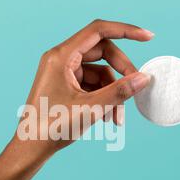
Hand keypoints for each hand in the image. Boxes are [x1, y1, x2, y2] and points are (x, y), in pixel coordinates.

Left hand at [16, 19, 153, 154]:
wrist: (31, 148)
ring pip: (99, 73)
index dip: (126, 31)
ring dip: (112, 92)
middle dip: (121, 72)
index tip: (148, 37)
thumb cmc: (52, 128)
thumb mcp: (91, 109)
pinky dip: (102, 98)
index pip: (98, 31)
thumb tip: (143, 78)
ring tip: (116, 118)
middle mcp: (60, 60)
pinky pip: (91, 85)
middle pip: (102, 52)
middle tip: (135, 88)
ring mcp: (62, 73)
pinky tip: (107, 118)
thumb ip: (119, 92)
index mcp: (61, 57)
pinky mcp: (65, 86)